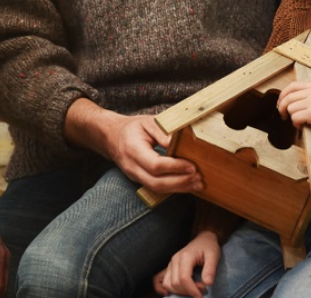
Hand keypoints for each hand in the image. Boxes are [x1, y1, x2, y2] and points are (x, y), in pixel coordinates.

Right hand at [64, 99, 202, 193]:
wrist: (111, 137)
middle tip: (199, 177)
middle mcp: (132, 167)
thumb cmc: (132, 128)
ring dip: (180, 188)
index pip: (155, 165)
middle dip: (180, 182)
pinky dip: (174, 188)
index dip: (175, 167)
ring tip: (198, 183)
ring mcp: (135, 176)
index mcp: (133, 149)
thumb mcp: (147, 122)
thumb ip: (163, 132)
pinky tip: (188, 185)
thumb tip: (180, 143)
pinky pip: (157, 188)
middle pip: (158, 182)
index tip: (192, 166)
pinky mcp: (140, 180)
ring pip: (158, 189)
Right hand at [153, 230, 219, 297]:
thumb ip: (210, 269)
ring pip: (168, 284)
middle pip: (175, 283)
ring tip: (192, 290)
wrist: (203, 240)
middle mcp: (175, 260)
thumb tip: (207, 284)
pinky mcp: (170, 267)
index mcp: (185, 257)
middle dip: (188, 291)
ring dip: (179, 292)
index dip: (192, 290)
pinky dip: (165, 289)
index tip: (201, 295)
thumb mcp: (213, 256)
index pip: (184, 278)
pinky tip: (173, 293)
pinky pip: (162, 280)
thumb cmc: (208, 247)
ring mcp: (171, 263)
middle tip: (201, 290)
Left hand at [277, 81, 310, 138]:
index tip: (280, 103)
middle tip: (283, 115)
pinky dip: (295, 123)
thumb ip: (308, 95)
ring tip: (298, 122)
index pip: (292, 86)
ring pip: (291, 108)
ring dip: (291, 117)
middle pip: (288, 97)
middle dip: (282, 107)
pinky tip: (301, 126)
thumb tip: (287, 98)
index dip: (283, 94)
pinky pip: (295, 117)